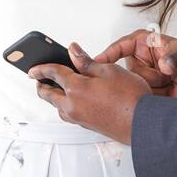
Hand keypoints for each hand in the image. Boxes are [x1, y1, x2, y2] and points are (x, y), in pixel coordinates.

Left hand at [28, 42, 149, 144]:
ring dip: (52, 97)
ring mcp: (79, 118)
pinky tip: (72, 101)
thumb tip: (73, 51)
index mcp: (75, 88)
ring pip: (57, 107)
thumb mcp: (108, 70)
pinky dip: (63, 106)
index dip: (41, 69)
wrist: (143, 123)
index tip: (33, 68)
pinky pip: (67, 114)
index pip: (52, 74)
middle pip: (48, 95)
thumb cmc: (131, 98)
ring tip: (54, 89)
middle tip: (38, 79)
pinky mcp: (87, 125)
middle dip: (41, 85)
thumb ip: (86, 62)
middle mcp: (72, 105)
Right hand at [93, 29, 176, 100]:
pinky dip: (150, 98)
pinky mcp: (143, 94)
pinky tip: (164, 95)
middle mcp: (138, 61)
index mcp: (143, 44)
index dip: (109, 54)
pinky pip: (139, 98)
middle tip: (166, 76)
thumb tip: (164, 65)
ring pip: (134, 86)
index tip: (101, 61)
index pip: (120, 46)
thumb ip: (174, 55)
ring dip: (152, 88)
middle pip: (127, 72)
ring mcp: (140, 79)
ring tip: (169, 84)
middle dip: (147, 76)